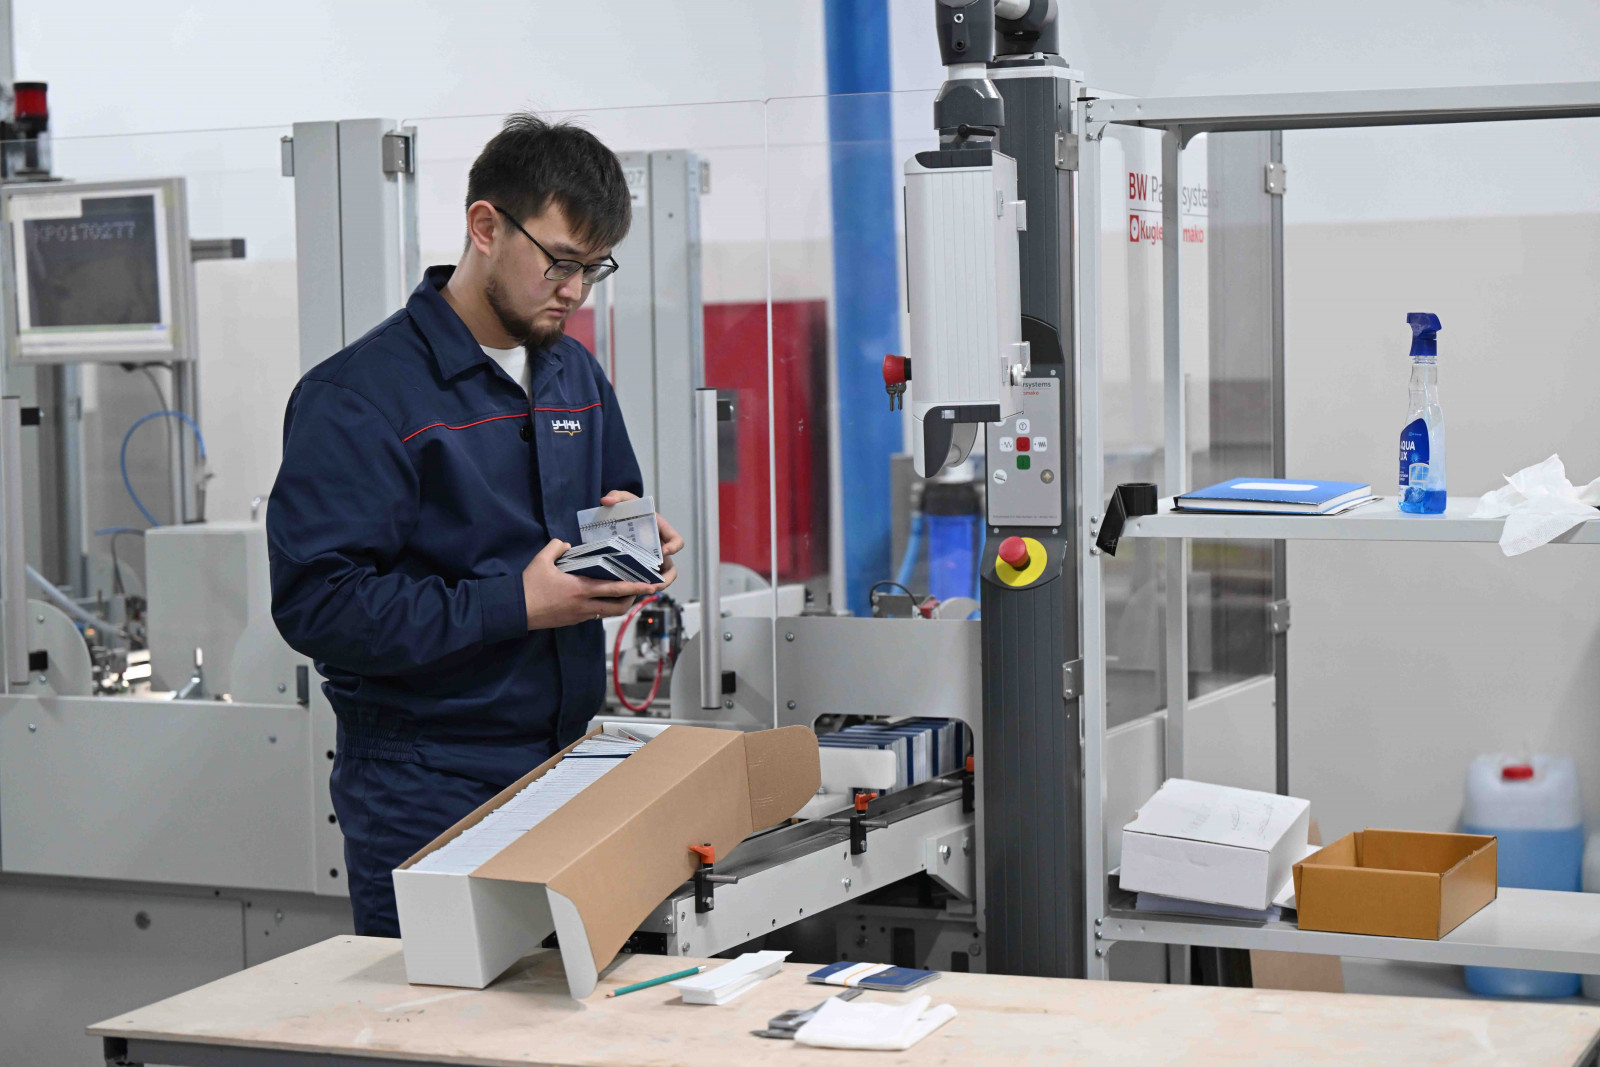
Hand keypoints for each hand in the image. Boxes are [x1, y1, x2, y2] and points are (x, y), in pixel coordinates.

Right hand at [521, 538, 659, 629]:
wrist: (516, 611)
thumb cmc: (529, 586)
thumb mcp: (541, 561)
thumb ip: (556, 547)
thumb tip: (566, 544)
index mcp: (581, 589)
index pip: (615, 589)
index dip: (635, 588)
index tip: (650, 585)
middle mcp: (585, 605)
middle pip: (618, 607)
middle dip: (634, 599)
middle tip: (643, 590)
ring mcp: (580, 615)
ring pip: (608, 613)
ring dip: (620, 604)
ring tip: (626, 593)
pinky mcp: (574, 621)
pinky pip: (595, 614)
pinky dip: (604, 607)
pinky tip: (603, 597)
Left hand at [599, 489, 683, 592]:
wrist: (616, 520)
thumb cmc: (626, 509)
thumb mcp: (623, 500)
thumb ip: (616, 496)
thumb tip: (607, 501)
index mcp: (660, 531)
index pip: (676, 541)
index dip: (674, 547)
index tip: (664, 551)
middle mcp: (658, 549)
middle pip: (671, 568)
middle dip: (666, 578)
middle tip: (655, 583)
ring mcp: (649, 561)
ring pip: (658, 579)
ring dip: (654, 587)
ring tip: (643, 592)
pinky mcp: (638, 568)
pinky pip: (642, 581)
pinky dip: (638, 587)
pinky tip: (628, 591)